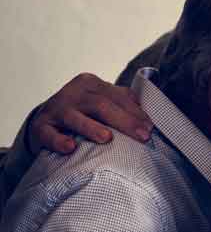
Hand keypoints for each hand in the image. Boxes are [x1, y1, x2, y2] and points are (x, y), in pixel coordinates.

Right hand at [28, 73, 151, 154]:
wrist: (45, 121)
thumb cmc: (83, 112)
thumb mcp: (102, 101)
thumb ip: (123, 102)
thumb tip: (149, 115)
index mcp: (91, 84)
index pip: (118, 97)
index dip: (136, 113)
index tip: (151, 128)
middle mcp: (73, 93)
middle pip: (101, 105)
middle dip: (125, 121)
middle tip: (142, 137)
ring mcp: (55, 109)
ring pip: (75, 117)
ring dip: (91, 127)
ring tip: (107, 138)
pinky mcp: (40, 126)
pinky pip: (48, 134)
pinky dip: (59, 141)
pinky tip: (70, 148)